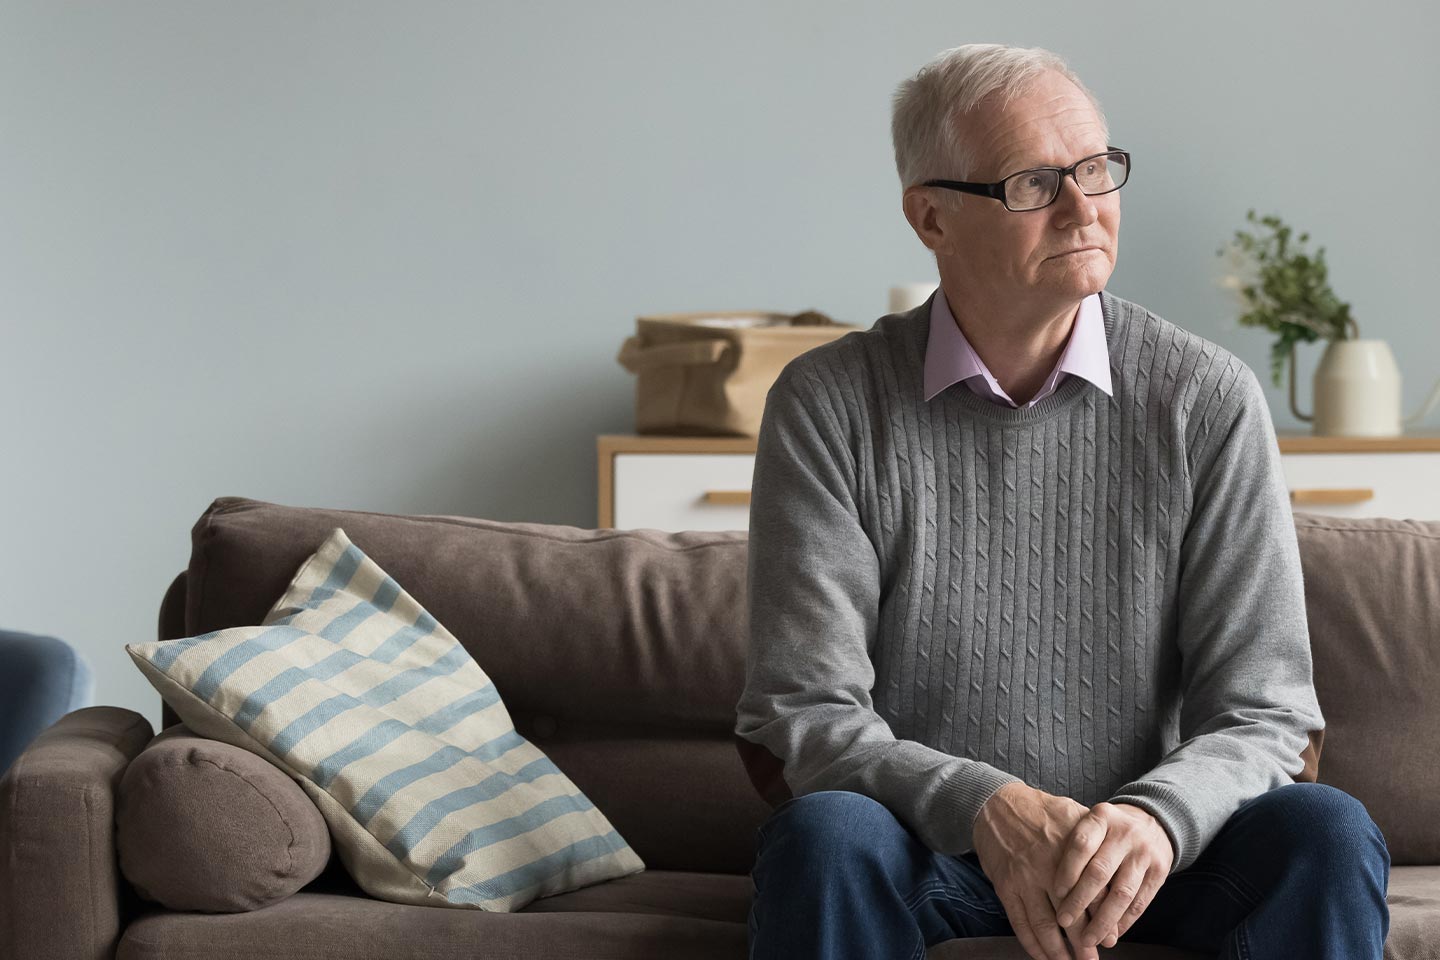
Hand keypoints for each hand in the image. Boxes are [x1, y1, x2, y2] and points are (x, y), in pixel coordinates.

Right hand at [972, 782, 1116, 959]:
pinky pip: (1019, 921)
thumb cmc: (1039, 810)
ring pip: (1044, 924)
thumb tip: (1116, 871)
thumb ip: (1095, 840)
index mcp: (1071, 850)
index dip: (1104, 919)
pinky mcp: (1006, 886)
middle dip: (1084, 942)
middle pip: (1072, 914)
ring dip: (1058, 950)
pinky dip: (1031, 943)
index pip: (1094, 892)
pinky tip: (1042, 956)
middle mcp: (1049, 867)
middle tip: (1093, 959)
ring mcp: (1025, 878)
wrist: (995, 803)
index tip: (1112, 938)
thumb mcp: (1072, 813)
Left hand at [1049, 801, 1174, 949]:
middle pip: (1100, 872)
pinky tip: (1111, 933)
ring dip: (1103, 921)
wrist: (1154, 822)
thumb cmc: (1109, 829)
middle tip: (1064, 921)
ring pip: (1122, 894)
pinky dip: (1124, 922)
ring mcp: (1145, 853)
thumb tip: (1053, 888)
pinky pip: (1140, 903)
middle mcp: (1125, 833)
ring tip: (1088, 939)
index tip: (1056, 893)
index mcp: (1102, 817)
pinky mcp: (1161, 872)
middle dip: (1080, 901)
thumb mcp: (1092, 824)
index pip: (1081, 845)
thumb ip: (1074, 846)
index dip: (1067, 870)